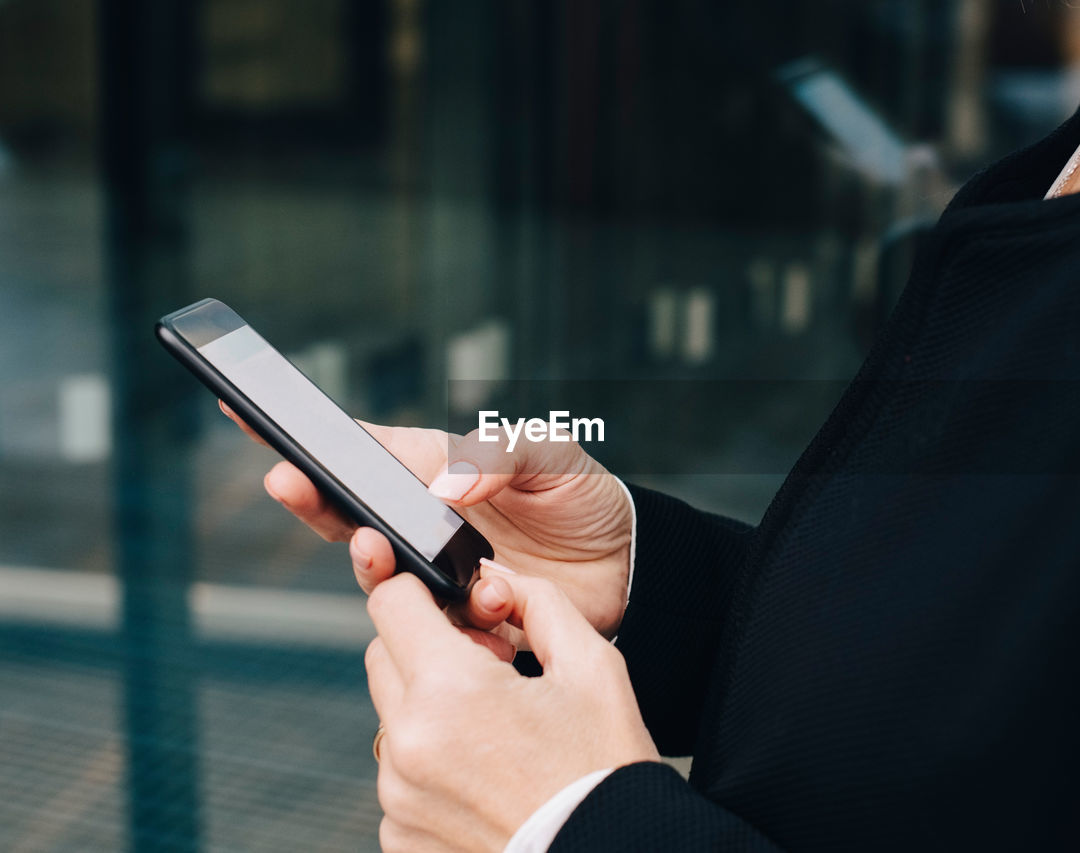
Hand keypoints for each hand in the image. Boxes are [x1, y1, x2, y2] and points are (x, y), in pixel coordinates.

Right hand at [221, 401, 632, 646]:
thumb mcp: (551, 456)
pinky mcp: (461, 622)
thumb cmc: (584, 498)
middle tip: (292, 486)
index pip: (360, 451)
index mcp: (436, 470)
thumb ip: (498, 455)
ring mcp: (438, 575)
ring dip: (386, 569)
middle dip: (314, 503)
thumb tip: (444, 483)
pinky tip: (499, 607)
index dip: (305, 441)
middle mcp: (424, 523)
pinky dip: (462, 622)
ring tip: (410, 557)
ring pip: (383, 580)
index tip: (251, 417)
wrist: (629, 571)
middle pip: (347, 517)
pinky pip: (435, 631)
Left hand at [367, 565, 657, 851]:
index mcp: (449, 689)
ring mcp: (398, 796)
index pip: (390, 601)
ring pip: (392, 717)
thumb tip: (495, 580)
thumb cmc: (605, 770)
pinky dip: (430, 767)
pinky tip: (485, 778)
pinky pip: (399, 776)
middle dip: (426, 648)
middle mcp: (407, 744)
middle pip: (384, 656)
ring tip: (495, 734)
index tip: (449, 604)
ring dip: (429, 710)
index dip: (420, 590)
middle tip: (489, 671)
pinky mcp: (400, 836)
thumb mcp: (592, 665)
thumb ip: (538, 600)